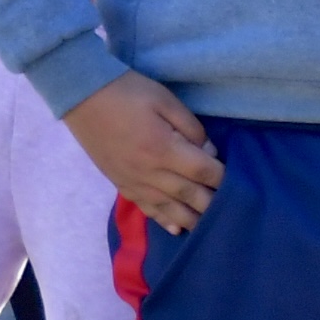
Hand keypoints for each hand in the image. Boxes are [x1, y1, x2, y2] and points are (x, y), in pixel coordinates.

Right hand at [63, 70, 223, 231]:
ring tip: (211, 226)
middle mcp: (151, 171)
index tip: (239, 179)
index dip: (225, 178)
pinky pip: (146, 208)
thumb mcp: (164, 99)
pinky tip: (177, 229)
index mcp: (164, 148)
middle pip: (192, 196)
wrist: (80, 94)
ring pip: (171, 210)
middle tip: (234, 209)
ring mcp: (134, 181)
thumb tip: (209, 152)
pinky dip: (164, 220)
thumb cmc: (125, 91)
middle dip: (215, 204)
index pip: (205, 171)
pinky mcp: (121, 183)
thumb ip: (191, 127)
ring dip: (194, 220)